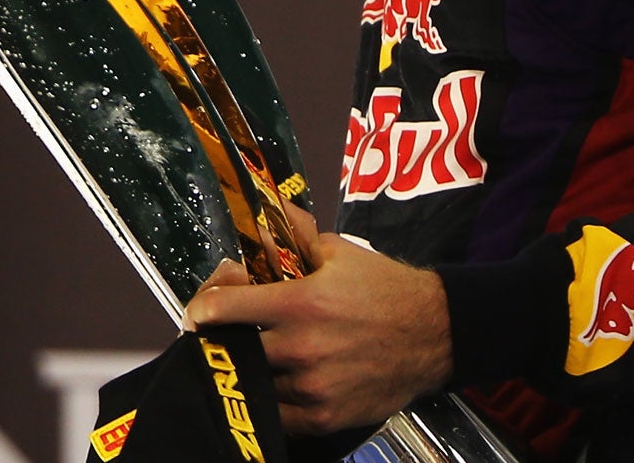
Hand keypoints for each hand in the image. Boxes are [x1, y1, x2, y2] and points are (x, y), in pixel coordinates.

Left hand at [182, 204, 452, 435]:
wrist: (434, 333)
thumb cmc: (384, 288)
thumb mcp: (338, 251)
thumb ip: (292, 233)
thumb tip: (257, 215)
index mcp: (299, 302)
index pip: (224, 309)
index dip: (202, 308)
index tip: (198, 311)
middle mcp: (301, 347)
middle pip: (234, 349)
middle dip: (223, 340)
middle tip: (225, 335)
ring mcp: (312, 387)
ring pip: (254, 384)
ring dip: (248, 371)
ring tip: (253, 358)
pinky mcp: (324, 417)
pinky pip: (277, 417)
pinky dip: (271, 402)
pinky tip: (275, 385)